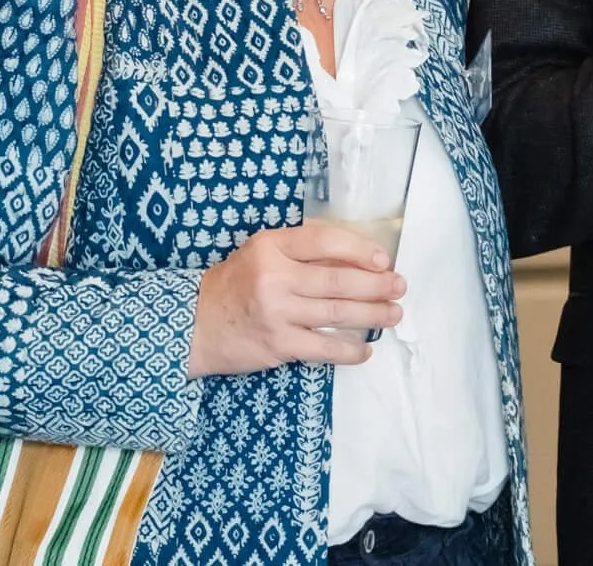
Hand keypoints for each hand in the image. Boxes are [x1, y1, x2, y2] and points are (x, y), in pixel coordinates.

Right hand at [187, 223, 404, 375]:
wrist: (192, 325)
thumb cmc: (235, 284)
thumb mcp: (262, 253)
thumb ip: (302, 252)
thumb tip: (357, 258)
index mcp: (271, 246)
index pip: (326, 241)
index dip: (360, 249)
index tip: (384, 259)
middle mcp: (274, 277)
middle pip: (338, 280)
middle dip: (377, 285)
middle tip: (400, 286)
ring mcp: (276, 313)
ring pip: (337, 313)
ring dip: (372, 315)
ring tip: (394, 313)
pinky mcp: (277, 345)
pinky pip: (323, 348)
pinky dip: (349, 350)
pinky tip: (365, 349)